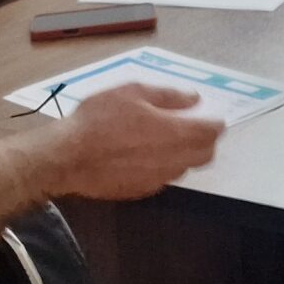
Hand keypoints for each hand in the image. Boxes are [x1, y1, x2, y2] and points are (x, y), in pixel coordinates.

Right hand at [47, 82, 222, 201]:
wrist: (67, 158)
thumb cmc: (98, 119)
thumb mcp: (132, 93)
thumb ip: (168, 96)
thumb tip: (193, 99)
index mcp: (174, 134)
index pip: (210, 133)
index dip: (216, 124)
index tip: (213, 117)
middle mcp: (172, 160)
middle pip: (205, 155)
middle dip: (206, 141)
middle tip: (195, 127)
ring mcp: (158, 179)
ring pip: (185, 168)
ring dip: (186, 154)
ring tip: (169, 139)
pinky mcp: (141, 191)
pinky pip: (165, 178)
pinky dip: (166, 165)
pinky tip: (148, 154)